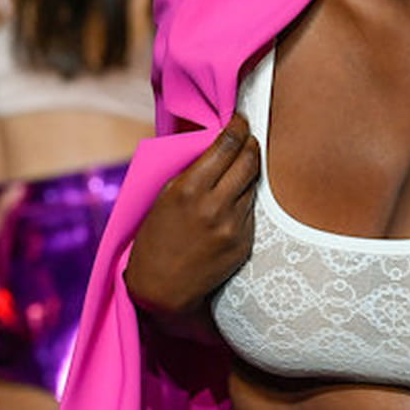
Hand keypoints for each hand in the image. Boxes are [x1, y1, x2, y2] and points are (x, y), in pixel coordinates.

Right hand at [124, 112, 260, 326]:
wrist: (162, 289)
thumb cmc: (155, 239)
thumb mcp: (164, 197)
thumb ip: (192, 171)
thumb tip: (215, 144)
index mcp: (189, 189)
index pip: (227, 144)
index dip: (238, 126)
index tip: (240, 120)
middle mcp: (215, 206)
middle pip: (250, 160)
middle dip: (251, 143)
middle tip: (248, 137)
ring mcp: (233, 226)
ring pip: (253, 184)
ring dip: (249, 172)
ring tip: (240, 166)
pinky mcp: (244, 242)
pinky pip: (251, 211)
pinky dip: (244, 200)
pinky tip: (233, 201)